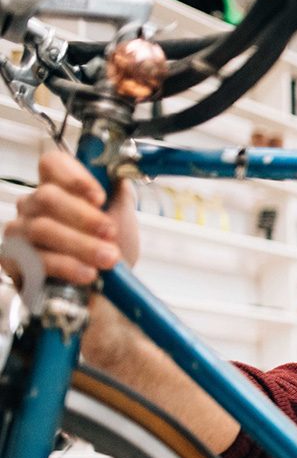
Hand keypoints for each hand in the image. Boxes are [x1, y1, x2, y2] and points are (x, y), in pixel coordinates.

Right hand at [1, 149, 138, 285]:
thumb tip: (118, 170)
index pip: (51, 164)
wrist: (109, 294)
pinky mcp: (14, 262)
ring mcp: (20, 233)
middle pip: (47, 197)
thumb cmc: (112, 252)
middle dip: (85, 217)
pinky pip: (36, 259)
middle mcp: (33, 207)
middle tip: (111, 234)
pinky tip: (87, 274)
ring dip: (82, 245)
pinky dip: (67, 266)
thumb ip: (118, 192)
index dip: (74, 177)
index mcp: (58, 189)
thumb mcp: (122, 218)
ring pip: (42, 229)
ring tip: (108, 259)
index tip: (100, 198)